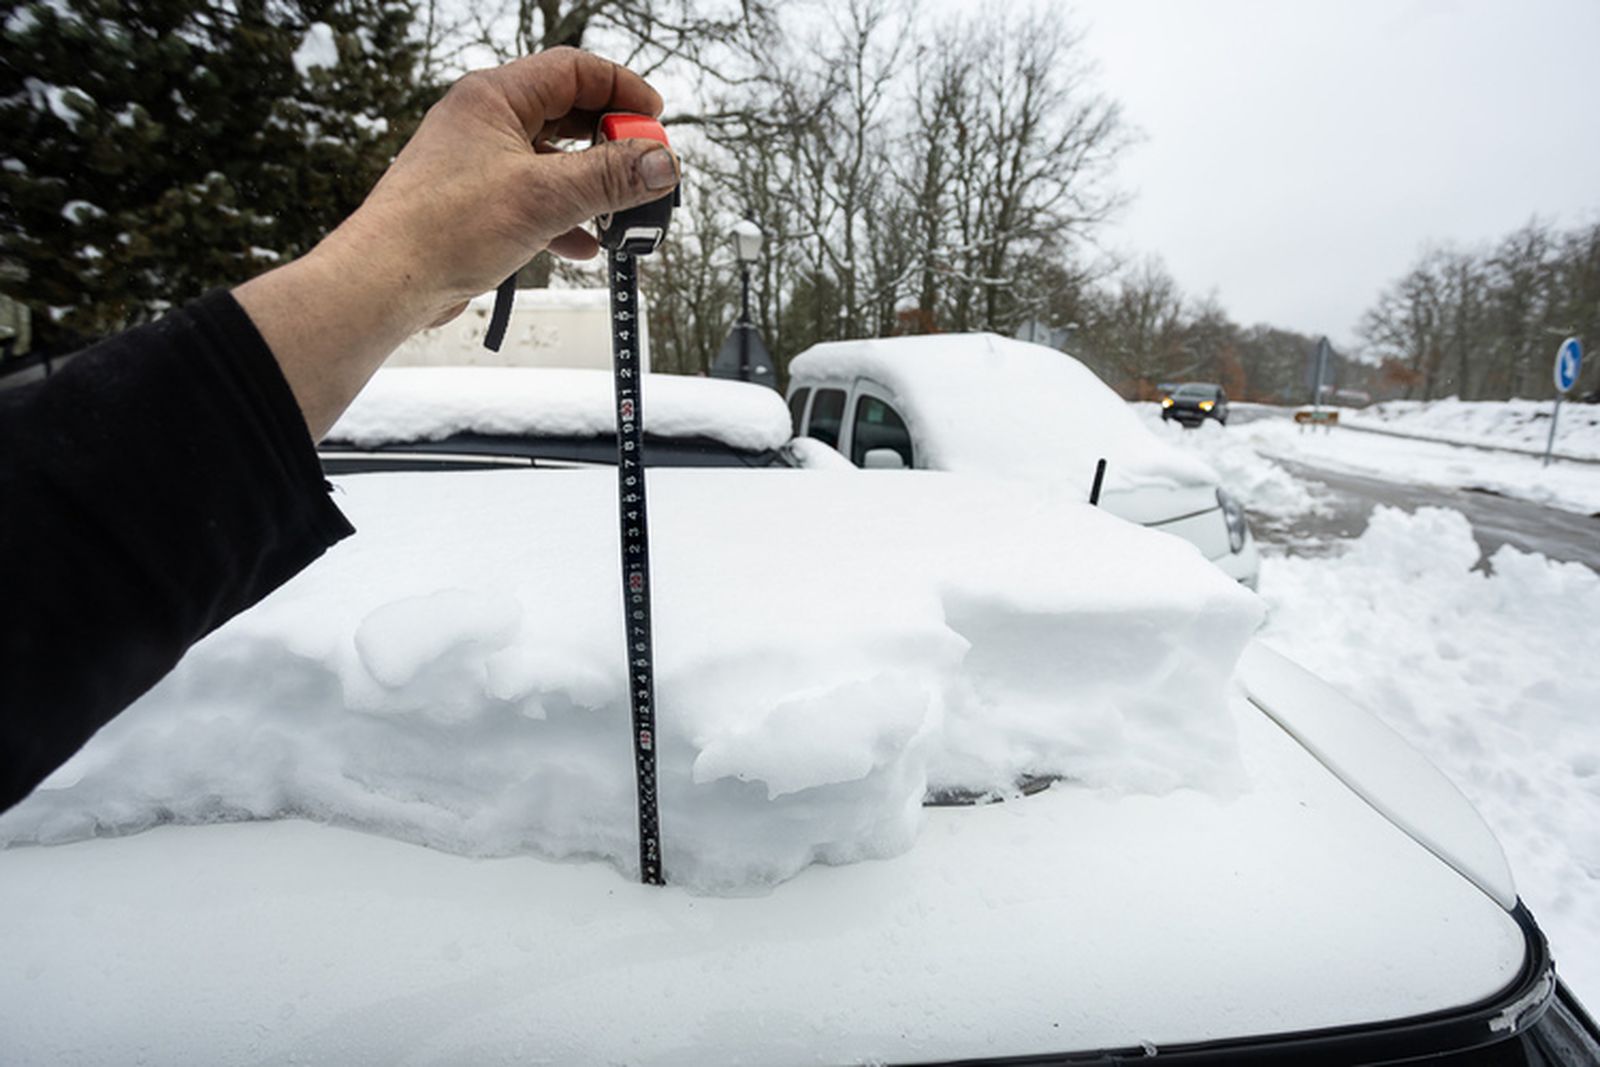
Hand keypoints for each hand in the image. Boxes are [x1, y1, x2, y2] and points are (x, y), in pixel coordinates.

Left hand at [234, 48, 677, 438]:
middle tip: (643, 169)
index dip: (621, 89)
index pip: (573, 70)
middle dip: (611, 142)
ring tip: (620, 212)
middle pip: (567, 114)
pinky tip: (583, 244)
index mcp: (493, 98)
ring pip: (552, 160)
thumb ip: (611, 178)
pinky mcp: (476, 204)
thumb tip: (662, 162)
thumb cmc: (442, 228)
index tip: (654, 121)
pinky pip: (534, 198)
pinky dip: (565, 216)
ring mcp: (478, 163)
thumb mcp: (545, 197)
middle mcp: (484, 122)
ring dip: (591, 185)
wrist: (385, 282)